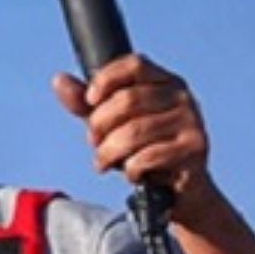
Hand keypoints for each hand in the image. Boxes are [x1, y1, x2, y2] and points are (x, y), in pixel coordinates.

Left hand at [52, 53, 218, 224]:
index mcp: (164, 81)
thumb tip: (60, 80)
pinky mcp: (194, 149)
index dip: (106, 79)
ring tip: (105, 162)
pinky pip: (146, 157)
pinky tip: (133, 173)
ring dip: (108, 152)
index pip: (134, 64)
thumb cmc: (142, 149)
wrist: (176, 189)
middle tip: (94, 142)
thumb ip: (84, 103)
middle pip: (127, 100)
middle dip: (99, 125)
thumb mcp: (109, 124)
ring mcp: (192, 122)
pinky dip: (130, 169)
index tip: (90, 100)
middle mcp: (182, 97)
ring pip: (133, 132)